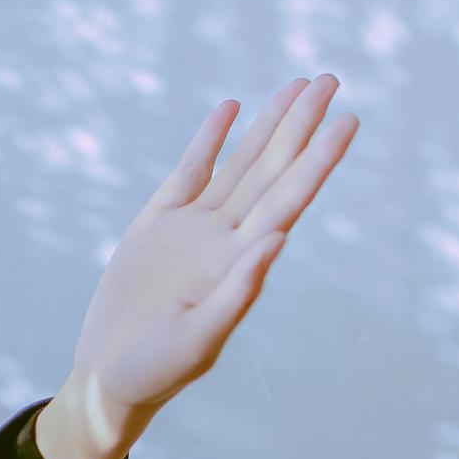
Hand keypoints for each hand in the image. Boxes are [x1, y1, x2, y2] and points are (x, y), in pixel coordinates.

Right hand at [64, 75, 358, 436]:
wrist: (109, 379)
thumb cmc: (156, 372)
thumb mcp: (198, 342)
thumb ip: (237, 293)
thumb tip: (277, 241)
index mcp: (243, 263)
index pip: (291, 198)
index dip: (319, 160)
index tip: (349, 122)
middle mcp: (227, 237)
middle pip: (273, 168)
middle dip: (302, 124)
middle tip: (331, 80)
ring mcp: (193, 227)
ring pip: (240, 162)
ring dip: (268, 124)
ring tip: (298, 85)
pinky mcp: (156, 223)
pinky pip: (190, 172)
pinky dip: (210, 140)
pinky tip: (232, 108)